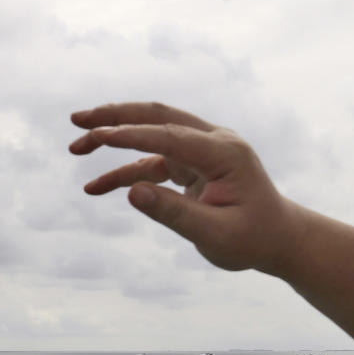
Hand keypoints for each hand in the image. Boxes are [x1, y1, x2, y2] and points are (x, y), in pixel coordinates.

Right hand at [69, 102, 304, 275]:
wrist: (277, 239)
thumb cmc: (252, 239)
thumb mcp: (214, 234)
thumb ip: (174, 213)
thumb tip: (132, 193)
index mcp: (225, 153)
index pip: (170, 136)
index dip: (131, 135)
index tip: (95, 135)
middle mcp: (213, 142)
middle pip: (157, 116)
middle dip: (115, 115)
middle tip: (77, 119)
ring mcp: (201, 150)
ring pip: (150, 132)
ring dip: (114, 136)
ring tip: (76, 145)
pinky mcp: (190, 163)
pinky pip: (150, 162)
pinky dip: (124, 171)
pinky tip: (95, 187)